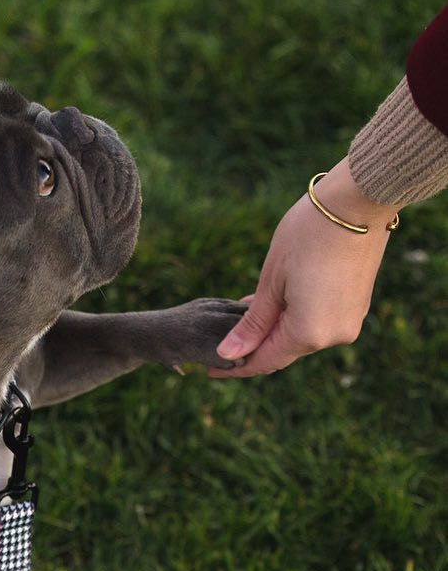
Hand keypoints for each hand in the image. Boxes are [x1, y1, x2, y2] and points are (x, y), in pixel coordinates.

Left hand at [209, 158, 399, 377]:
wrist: (359, 200)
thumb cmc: (308, 235)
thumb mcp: (271, 281)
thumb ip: (252, 324)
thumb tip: (228, 355)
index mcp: (309, 333)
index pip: (265, 362)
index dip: (235, 367)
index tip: (210, 370)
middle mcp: (333, 336)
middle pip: (283, 351)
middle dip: (253, 346)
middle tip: (223, 338)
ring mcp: (348, 322)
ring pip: (299, 336)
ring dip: (272, 330)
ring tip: (242, 314)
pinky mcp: (355, 306)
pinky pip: (316, 322)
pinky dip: (292, 318)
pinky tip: (270, 304)